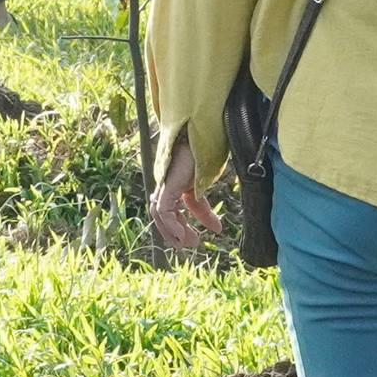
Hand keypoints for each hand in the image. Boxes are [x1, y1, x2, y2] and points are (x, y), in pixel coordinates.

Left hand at [150, 132, 219, 255]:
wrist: (201, 131)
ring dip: (173, 232)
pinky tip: (183, 234)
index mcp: (177, 181)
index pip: (180, 207)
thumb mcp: (205, 180)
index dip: (193, 222)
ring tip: (189, 243)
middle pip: (163, 213)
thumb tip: (216, 222)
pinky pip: (164, 210)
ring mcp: (165, 183)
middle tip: (190, 244)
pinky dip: (172, 225)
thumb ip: (204, 199)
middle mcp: (167, 183)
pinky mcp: (167, 184)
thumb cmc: (204, 149)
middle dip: (175, 232)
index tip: (215, 230)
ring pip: (160, 214)